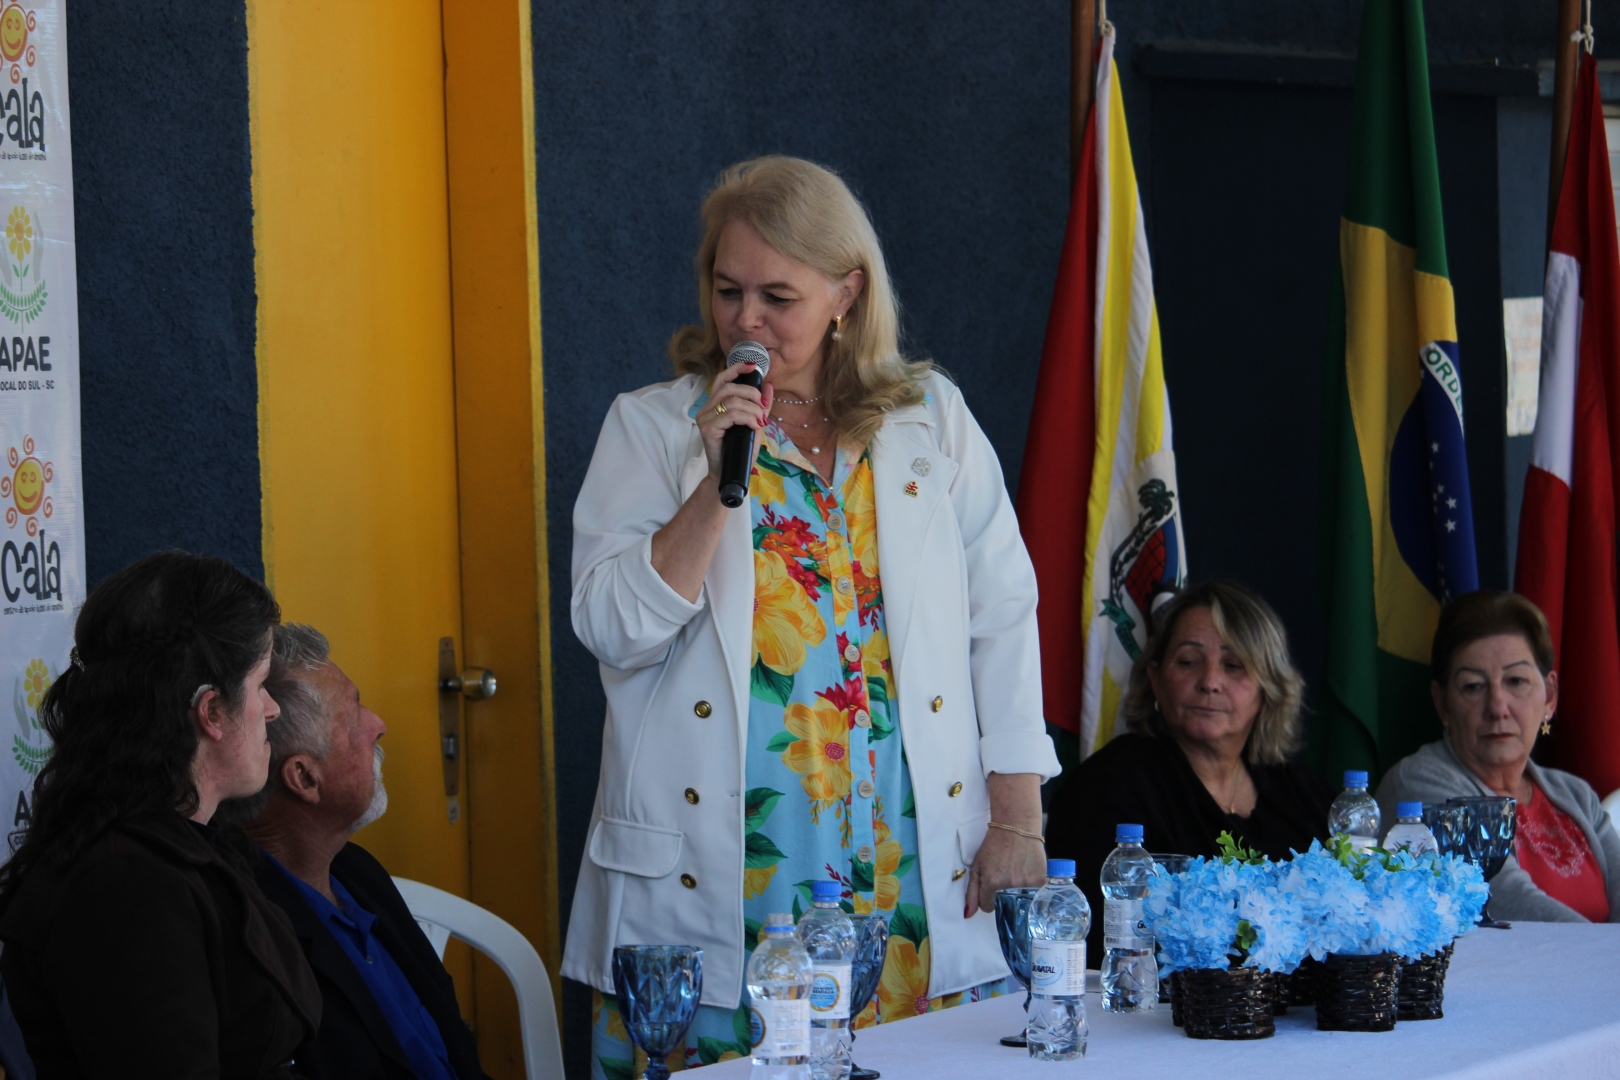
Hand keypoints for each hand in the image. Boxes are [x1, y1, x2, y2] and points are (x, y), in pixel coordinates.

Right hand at [695, 362, 772, 480]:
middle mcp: (707, 409)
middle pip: (729, 388)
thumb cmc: (739, 451)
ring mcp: (705, 418)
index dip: (737, 369)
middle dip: (751, 393)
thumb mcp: (754, 425)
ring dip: (752, 409)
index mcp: (715, 404)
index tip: (753, 367)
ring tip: (760, 420)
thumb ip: (760, 407)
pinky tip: (755, 426)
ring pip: (731, 401)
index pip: (722, 379)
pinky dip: (747, 418)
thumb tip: (769, 387)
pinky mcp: (707, 429)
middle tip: (763, 407)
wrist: (729, 474)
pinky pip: (730, 415)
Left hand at [965, 826, 1047, 916]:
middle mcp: (1009, 885)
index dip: (988, 897)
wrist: (1016, 826)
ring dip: (1018, 888)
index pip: (988, 906)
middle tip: (1005, 873)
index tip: (992, 888)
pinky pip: (1034, 891)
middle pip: (1004, 902)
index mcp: (991, 882)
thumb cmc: (993, 844)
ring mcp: (1026, 883)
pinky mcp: (1040, 879)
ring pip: (1020, 897)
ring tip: (1016, 868)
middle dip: (1003, 892)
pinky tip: (1027, 867)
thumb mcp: (977, 865)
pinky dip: (1031, 882)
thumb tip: (968, 914)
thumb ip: (971, 892)